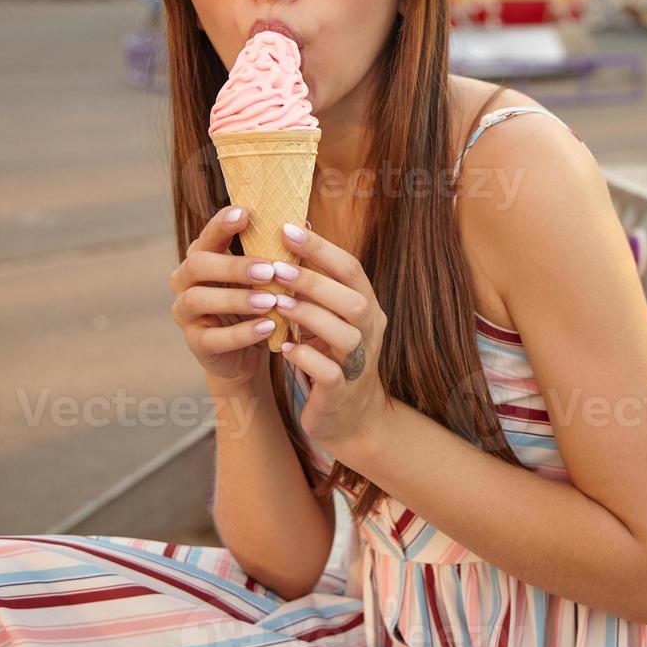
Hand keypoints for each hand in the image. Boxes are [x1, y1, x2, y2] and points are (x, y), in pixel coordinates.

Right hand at [168, 206, 279, 385]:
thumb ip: (276, 253)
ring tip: (270, 300)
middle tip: (269, 270)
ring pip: (198, 299)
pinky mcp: (196, 343)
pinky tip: (268, 328)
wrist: (247, 353)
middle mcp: (185, 281)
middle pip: (197, 265)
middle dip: (233, 266)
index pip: (207, 236)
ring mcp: (185, 313)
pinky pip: (213, 338)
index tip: (244, 214)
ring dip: (237, 299)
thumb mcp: (267, 278)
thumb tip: (303, 223)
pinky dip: (242, 333)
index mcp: (202, 257)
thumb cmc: (258, 304)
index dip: (221, 224)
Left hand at [273, 222, 390, 453]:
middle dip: (315, 281)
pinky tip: (285, 349)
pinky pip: (329, 372)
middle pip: (353, 300)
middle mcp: (369, 332)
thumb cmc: (332, 356)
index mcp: (366, 307)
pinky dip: (307, 358)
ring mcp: (358, 363)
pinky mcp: (342, 391)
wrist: (350, 417)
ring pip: (344, 334)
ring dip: (308, 315)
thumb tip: (297, 231)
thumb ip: (318, 284)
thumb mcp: (329, 317)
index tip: (287, 229)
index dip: (321, 248)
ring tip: (276, 303)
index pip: (351, 269)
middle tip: (277, 268)